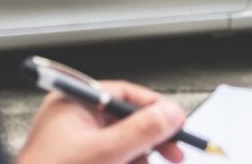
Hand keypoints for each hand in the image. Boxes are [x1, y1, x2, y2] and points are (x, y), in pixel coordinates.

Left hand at [16, 81, 185, 163]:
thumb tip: (172, 114)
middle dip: (151, 140)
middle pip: (127, 121)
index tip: (177, 122)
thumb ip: (141, 131)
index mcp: (74, 104)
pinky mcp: (78, 162)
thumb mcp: (103, 152)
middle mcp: (74, 120)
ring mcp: (75, 144)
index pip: (124, 95)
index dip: (155, 108)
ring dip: (138, 158)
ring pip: (123, 144)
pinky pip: (112, 159)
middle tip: (174, 151)